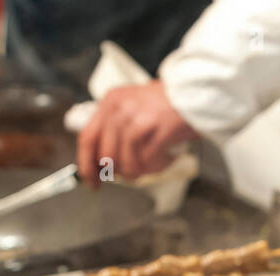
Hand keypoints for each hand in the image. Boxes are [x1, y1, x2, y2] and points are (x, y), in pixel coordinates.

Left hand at [76, 81, 194, 185]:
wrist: (192, 92)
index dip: (86, 164)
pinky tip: (164, 160)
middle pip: (106, 154)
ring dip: (137, 171)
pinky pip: (148, 159)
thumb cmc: (164, 103)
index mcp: (110, 101)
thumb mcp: (130, 106)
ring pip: (127, 160)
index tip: (91, 180)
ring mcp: (140, 118)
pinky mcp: (159, 128)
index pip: (87, 138)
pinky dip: (155, 166)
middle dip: (117, 172)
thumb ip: (113, 127)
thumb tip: (102, 161)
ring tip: (149, 169)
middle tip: (128, 176)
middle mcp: (121, 108)